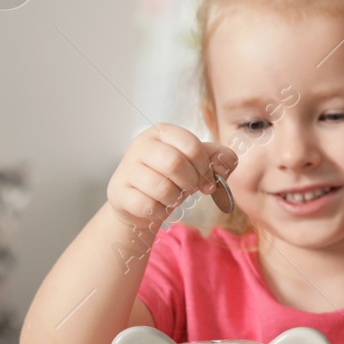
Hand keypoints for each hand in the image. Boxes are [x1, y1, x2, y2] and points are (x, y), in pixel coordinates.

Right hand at [106, 123, 236, 232]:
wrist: (142, 203)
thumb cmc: (174, 179)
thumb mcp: (198, 164)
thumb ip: (219, 158)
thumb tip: (224, 165)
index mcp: (163, 132)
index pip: (192, 145)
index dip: (204, 166)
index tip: (206, 178)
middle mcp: (142, 144)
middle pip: (175, 163)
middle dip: (190, 182)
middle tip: (190, 189)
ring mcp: (127, 167)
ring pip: (161, 187)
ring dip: (174, 198)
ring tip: (171, 196)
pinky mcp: (118, 191)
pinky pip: (147, 206)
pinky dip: (158, 211)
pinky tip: (155, 205)